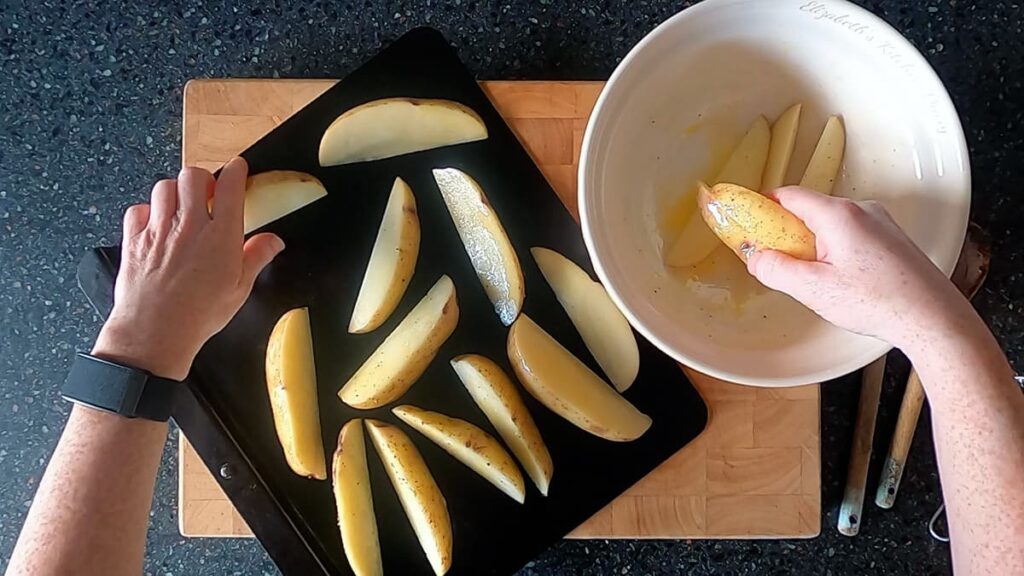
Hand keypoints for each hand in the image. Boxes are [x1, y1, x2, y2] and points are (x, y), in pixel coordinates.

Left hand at [92, 158, 283, 379]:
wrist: (155, 332)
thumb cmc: (198, 314)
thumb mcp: (240, 289)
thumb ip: (257, 257)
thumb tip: (273, 241)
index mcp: (221, 236)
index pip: (230, 186)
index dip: (236, 171)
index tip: (238, 169)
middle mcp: (189, 226)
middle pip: (193, 176)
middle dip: (203, 179)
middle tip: (208, 193)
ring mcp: (158, 230)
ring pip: (164, 186)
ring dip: (175, 192)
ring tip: (182, 207)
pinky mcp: (134, 240)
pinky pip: (138, 209)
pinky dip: (147, 211)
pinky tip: (156, 224)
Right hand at [746, 186, 968, 348]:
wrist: (932, 318)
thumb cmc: (879, 302)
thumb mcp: (813, 290)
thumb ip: (776, 269)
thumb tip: (755, 257)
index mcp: (839, 215)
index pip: (789, 195)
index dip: (764, 208)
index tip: (749, 223)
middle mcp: (861, 210)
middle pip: (810, 210)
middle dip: (788, 234)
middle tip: (780, 263)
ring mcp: (880, 223)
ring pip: (830, 225)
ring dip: (813, 245)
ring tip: (816, 281)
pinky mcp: (890, 240)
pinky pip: (850, 235)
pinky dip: (834, 251)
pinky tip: (841, 282)